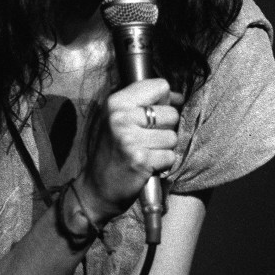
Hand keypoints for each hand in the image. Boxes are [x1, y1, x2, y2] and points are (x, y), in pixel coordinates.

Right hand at [79, 78, 180, 221]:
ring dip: (164, 147)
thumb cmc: (112, 152)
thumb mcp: (119, 119)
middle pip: (171, 113)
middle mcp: (121, 117)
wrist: (96, 188)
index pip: (160, 86)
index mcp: (116, 102)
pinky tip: (146, 164)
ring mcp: (130, 139)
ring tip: (145, 152)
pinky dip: (163, 163)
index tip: (153, 115)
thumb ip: (145, 103)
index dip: (163, 101)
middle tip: (146, 139)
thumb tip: (178, 97)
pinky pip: (170, 156)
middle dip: (165, 128)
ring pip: (172, 136)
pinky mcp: (140, 160)